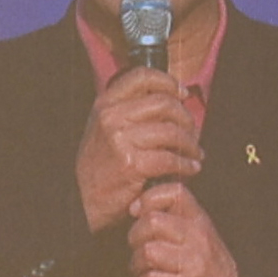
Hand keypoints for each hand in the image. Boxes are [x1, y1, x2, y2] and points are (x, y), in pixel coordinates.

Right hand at [73, 63, 201, 234]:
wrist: (84, 200)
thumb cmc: (101, 165)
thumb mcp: (105, 128)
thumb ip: (129, 110)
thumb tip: (170, 97)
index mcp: (105, 105)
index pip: (141, 76)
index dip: (168, 82)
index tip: (181, 94)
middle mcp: (110, 118)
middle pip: (165, 104)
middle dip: (186, 119)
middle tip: (192, 133)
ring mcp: (120, 140)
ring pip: (172, 132)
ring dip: (190, 144)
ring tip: (194, 154)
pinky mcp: (132, 164)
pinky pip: (170, 158)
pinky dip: (186, 164)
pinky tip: (189, 168)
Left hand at [126, 181, 241, 276]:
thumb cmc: (211, 271)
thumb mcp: (201, 238)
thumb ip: (177, 221)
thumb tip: (140, 208)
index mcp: (200, 223)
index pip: (175, 192)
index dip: (148, 198)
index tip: (136, 212)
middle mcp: (199, 240)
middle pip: (152, 222)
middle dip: (135, 237)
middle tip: (138, 249)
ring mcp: (195, 265)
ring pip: (147, 251)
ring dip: (136, 265)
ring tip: (143, 271)